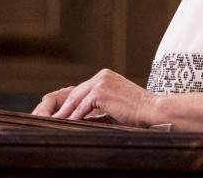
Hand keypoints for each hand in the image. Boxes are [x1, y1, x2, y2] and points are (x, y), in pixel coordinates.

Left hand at [31, 69, 157, 127]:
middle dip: (61, 108)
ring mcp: (100, 82)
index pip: (81, 90)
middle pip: (74, 93)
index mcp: (105, 76)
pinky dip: (73, 118)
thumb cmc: (138, 113)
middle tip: (49, 120)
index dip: (68, 103)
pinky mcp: (100, 91)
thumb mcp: (114, 107)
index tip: (58, 114)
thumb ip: (98, 109)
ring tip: (53, 125)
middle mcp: (102, 75)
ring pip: (75, 100)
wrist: (153, 111)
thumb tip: (81, 119)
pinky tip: (67, 126)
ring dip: (64, 115)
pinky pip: (81, 107)